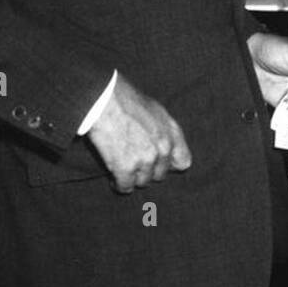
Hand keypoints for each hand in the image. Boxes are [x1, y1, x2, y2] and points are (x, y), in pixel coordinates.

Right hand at [87, 74, 191, 193]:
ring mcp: (146, 159)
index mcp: (172, 134)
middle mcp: (163, 148)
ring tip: (122, 168)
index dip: (169, 165)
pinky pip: (126, 187)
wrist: (104, 100)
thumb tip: (165, 149)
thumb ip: (165, 131)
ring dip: (133, 177)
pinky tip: (114, 178)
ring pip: (143, 182)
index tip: (157, 164)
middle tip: (134, 164)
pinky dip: (119, 185)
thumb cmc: (126, 101)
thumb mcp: (156, 111)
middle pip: (159, 175)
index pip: (182, 162)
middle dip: (147, 171)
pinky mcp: (126, 168)